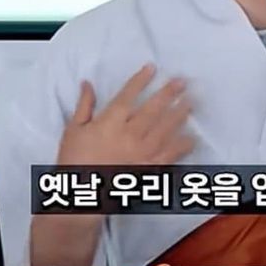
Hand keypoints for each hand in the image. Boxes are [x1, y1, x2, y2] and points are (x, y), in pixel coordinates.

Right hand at [57, 64, 193, 165]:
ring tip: (190, 102)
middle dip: (168, 93)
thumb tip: (87, 83)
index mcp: (109, 123)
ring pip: (165, 128)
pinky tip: (193, 137)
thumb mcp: (73, 130)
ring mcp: (141, 152)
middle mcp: (128, 134)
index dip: (141, 80)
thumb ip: (84, 105)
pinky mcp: (149, 169)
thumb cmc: (74, 162)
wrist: (81, 197)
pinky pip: (169, 155)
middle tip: (182, 81)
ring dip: (179, 114)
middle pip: (152, 109)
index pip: (128, 96)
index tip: (152, 67)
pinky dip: (182, 146)